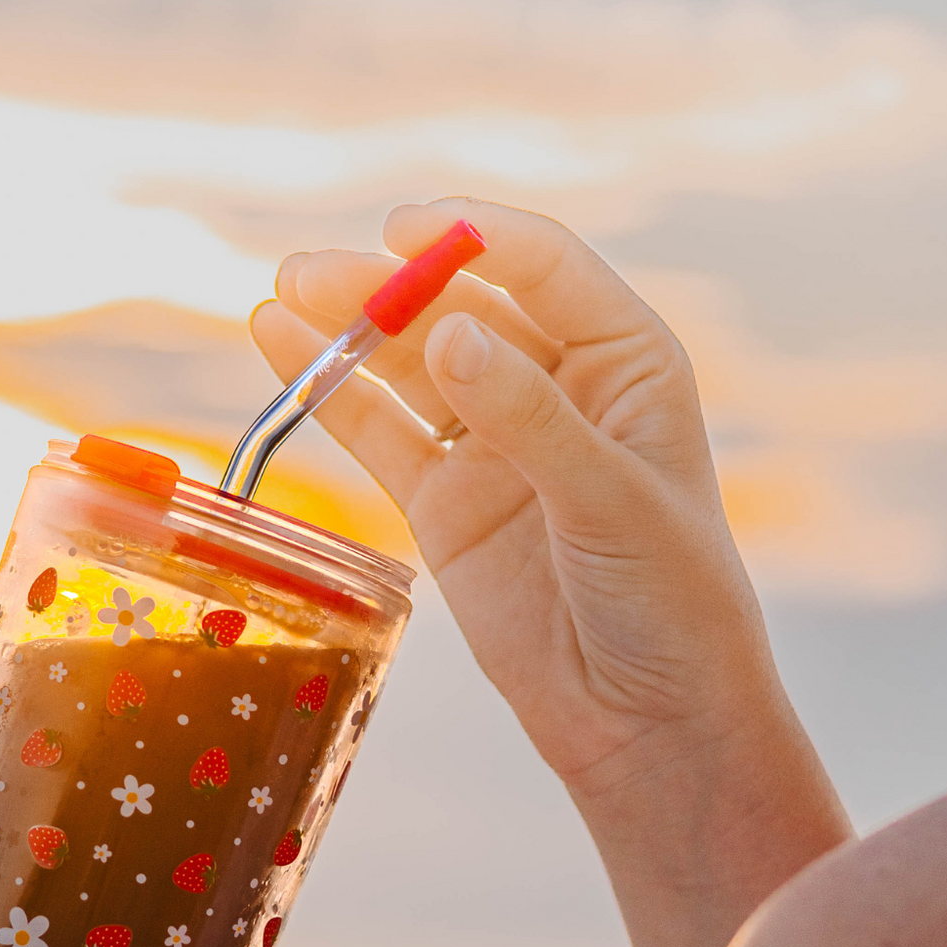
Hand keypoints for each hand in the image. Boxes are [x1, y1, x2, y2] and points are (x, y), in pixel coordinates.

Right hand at [252, 197, 848, 946]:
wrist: (644, 720)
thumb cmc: (668, 602)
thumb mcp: (607, 501)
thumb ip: (526, 417)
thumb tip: (447, 338)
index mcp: (626, 362)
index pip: (544, 269)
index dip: (473, 239)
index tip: (406, 226)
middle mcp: (556, 388)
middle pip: (459, 309)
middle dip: (386, 285)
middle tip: (310, 272)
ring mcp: (492, 444)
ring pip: (407, 365)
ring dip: (346, 328)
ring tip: (279, 296)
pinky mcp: (443, 501)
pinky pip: (377, 430)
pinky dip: (330, 391)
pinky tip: (278, 345)